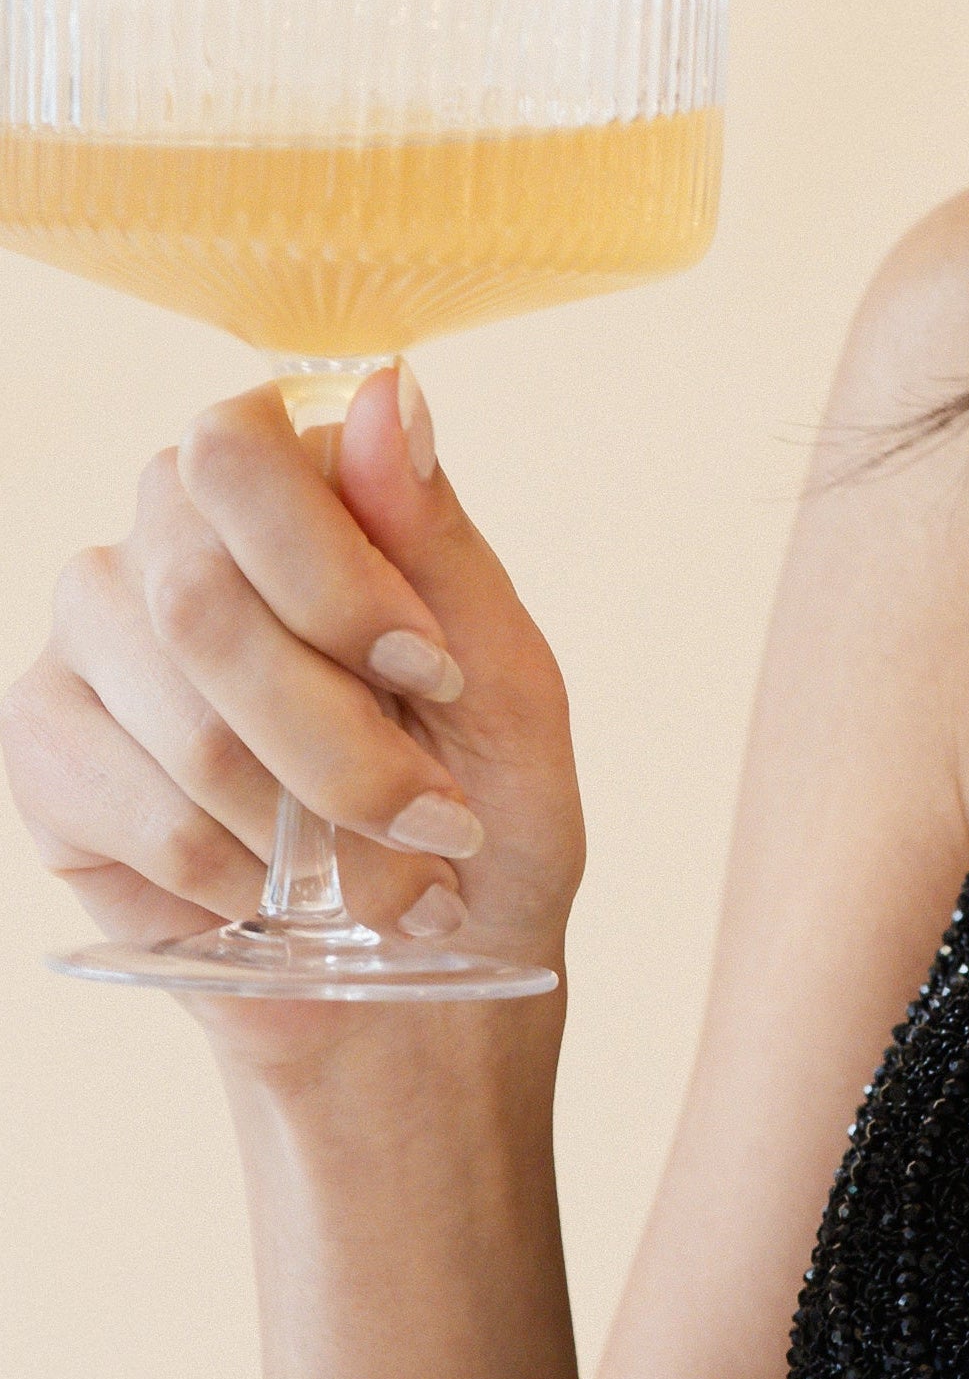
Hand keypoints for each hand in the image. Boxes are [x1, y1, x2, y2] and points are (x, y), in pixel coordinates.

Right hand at [2, 364, 584, 1068]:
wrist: (418, 991)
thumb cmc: (479, 832)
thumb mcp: (511, 695)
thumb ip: (442, 545)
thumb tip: (387, 387)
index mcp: (289, 495)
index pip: (241, 449)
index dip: (333, 575)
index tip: (434, 677)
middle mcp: (167, 540)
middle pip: (201, 595)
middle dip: (343, 743)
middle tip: (436, 826)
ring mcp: (93, 640)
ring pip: (179, 719)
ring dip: (311, 831)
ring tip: (384, 886)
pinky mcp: (47, 749)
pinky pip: (130, 805)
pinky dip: (237, 874)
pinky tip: (280, 893)